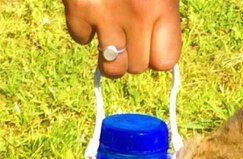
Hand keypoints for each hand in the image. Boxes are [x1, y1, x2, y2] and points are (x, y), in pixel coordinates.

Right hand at [62, 0, 180, 77]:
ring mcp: (105, 13)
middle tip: (127, 32)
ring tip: (109, 35)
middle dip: (132, 55)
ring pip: (112, 68)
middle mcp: (137, 15)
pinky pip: (80, 39)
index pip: (164, 61)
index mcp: (162, 5)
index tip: (150, 44)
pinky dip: (82, 28)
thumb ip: (160, 16)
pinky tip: (88, 10)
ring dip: (109, 57)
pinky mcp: (77, 7)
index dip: (156, 55)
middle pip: (137, 68)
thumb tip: (158, 55)